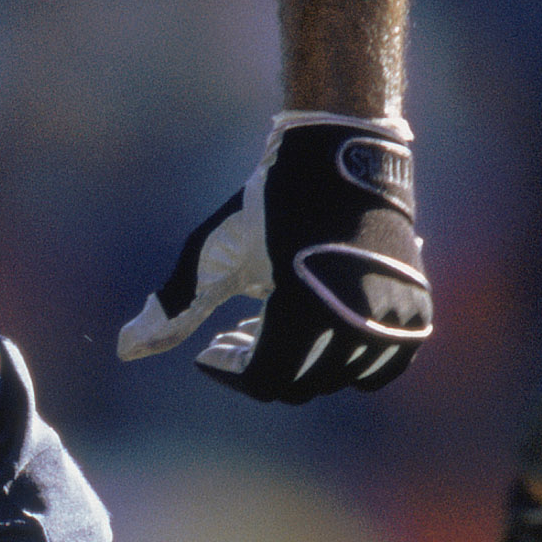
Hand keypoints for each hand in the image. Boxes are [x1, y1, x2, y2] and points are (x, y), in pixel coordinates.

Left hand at [117, 111, 431, 401]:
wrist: (343, 156)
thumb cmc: (271, 201)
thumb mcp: (214, 253)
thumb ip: (174, 306)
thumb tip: (125, 352)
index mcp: (306, 310)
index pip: (263, 380)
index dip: (228, 369)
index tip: (209, 347)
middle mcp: (356, 323)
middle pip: (298, 385)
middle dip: (260, 365)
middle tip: (236, 332)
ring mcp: (393, 322)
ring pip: (337, 380)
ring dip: (302, 362)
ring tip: (276, 323)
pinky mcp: (416, 316)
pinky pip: (379, 370)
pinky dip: (350, 363)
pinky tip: (321, 331)